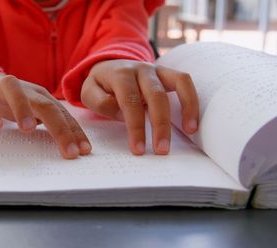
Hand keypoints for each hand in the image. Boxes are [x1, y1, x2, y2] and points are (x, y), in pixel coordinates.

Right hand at [0, 69, 91, 158]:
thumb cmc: (12, 102)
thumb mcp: (34, 110)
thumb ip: (50, 123)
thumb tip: (73, 146)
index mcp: (41, 97)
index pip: (63, 114)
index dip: (74, 132)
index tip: (84, 151)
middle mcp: (26, 92)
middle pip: (46, 106)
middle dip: (60, 129)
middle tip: (69, 151)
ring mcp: (3, 92)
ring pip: (16, 95)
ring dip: (23, 110)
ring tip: (28, 130)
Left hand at [81, 59, 198, 154]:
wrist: (108, 64)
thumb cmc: (100, 85)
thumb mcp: (88, 92)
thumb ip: (101, 103)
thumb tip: (124, 115)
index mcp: (119, 75)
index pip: (129, 102)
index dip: (135, 126)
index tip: (138, 149)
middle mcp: (140, 69)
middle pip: (155, 95)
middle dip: (160, 124)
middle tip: (161, 150)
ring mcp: (156, 69)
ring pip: (176, 84)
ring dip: (184, 109)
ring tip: (190, 132)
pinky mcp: (167, 73)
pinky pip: (185, 81)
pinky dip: (192, 100)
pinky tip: (193, 122)